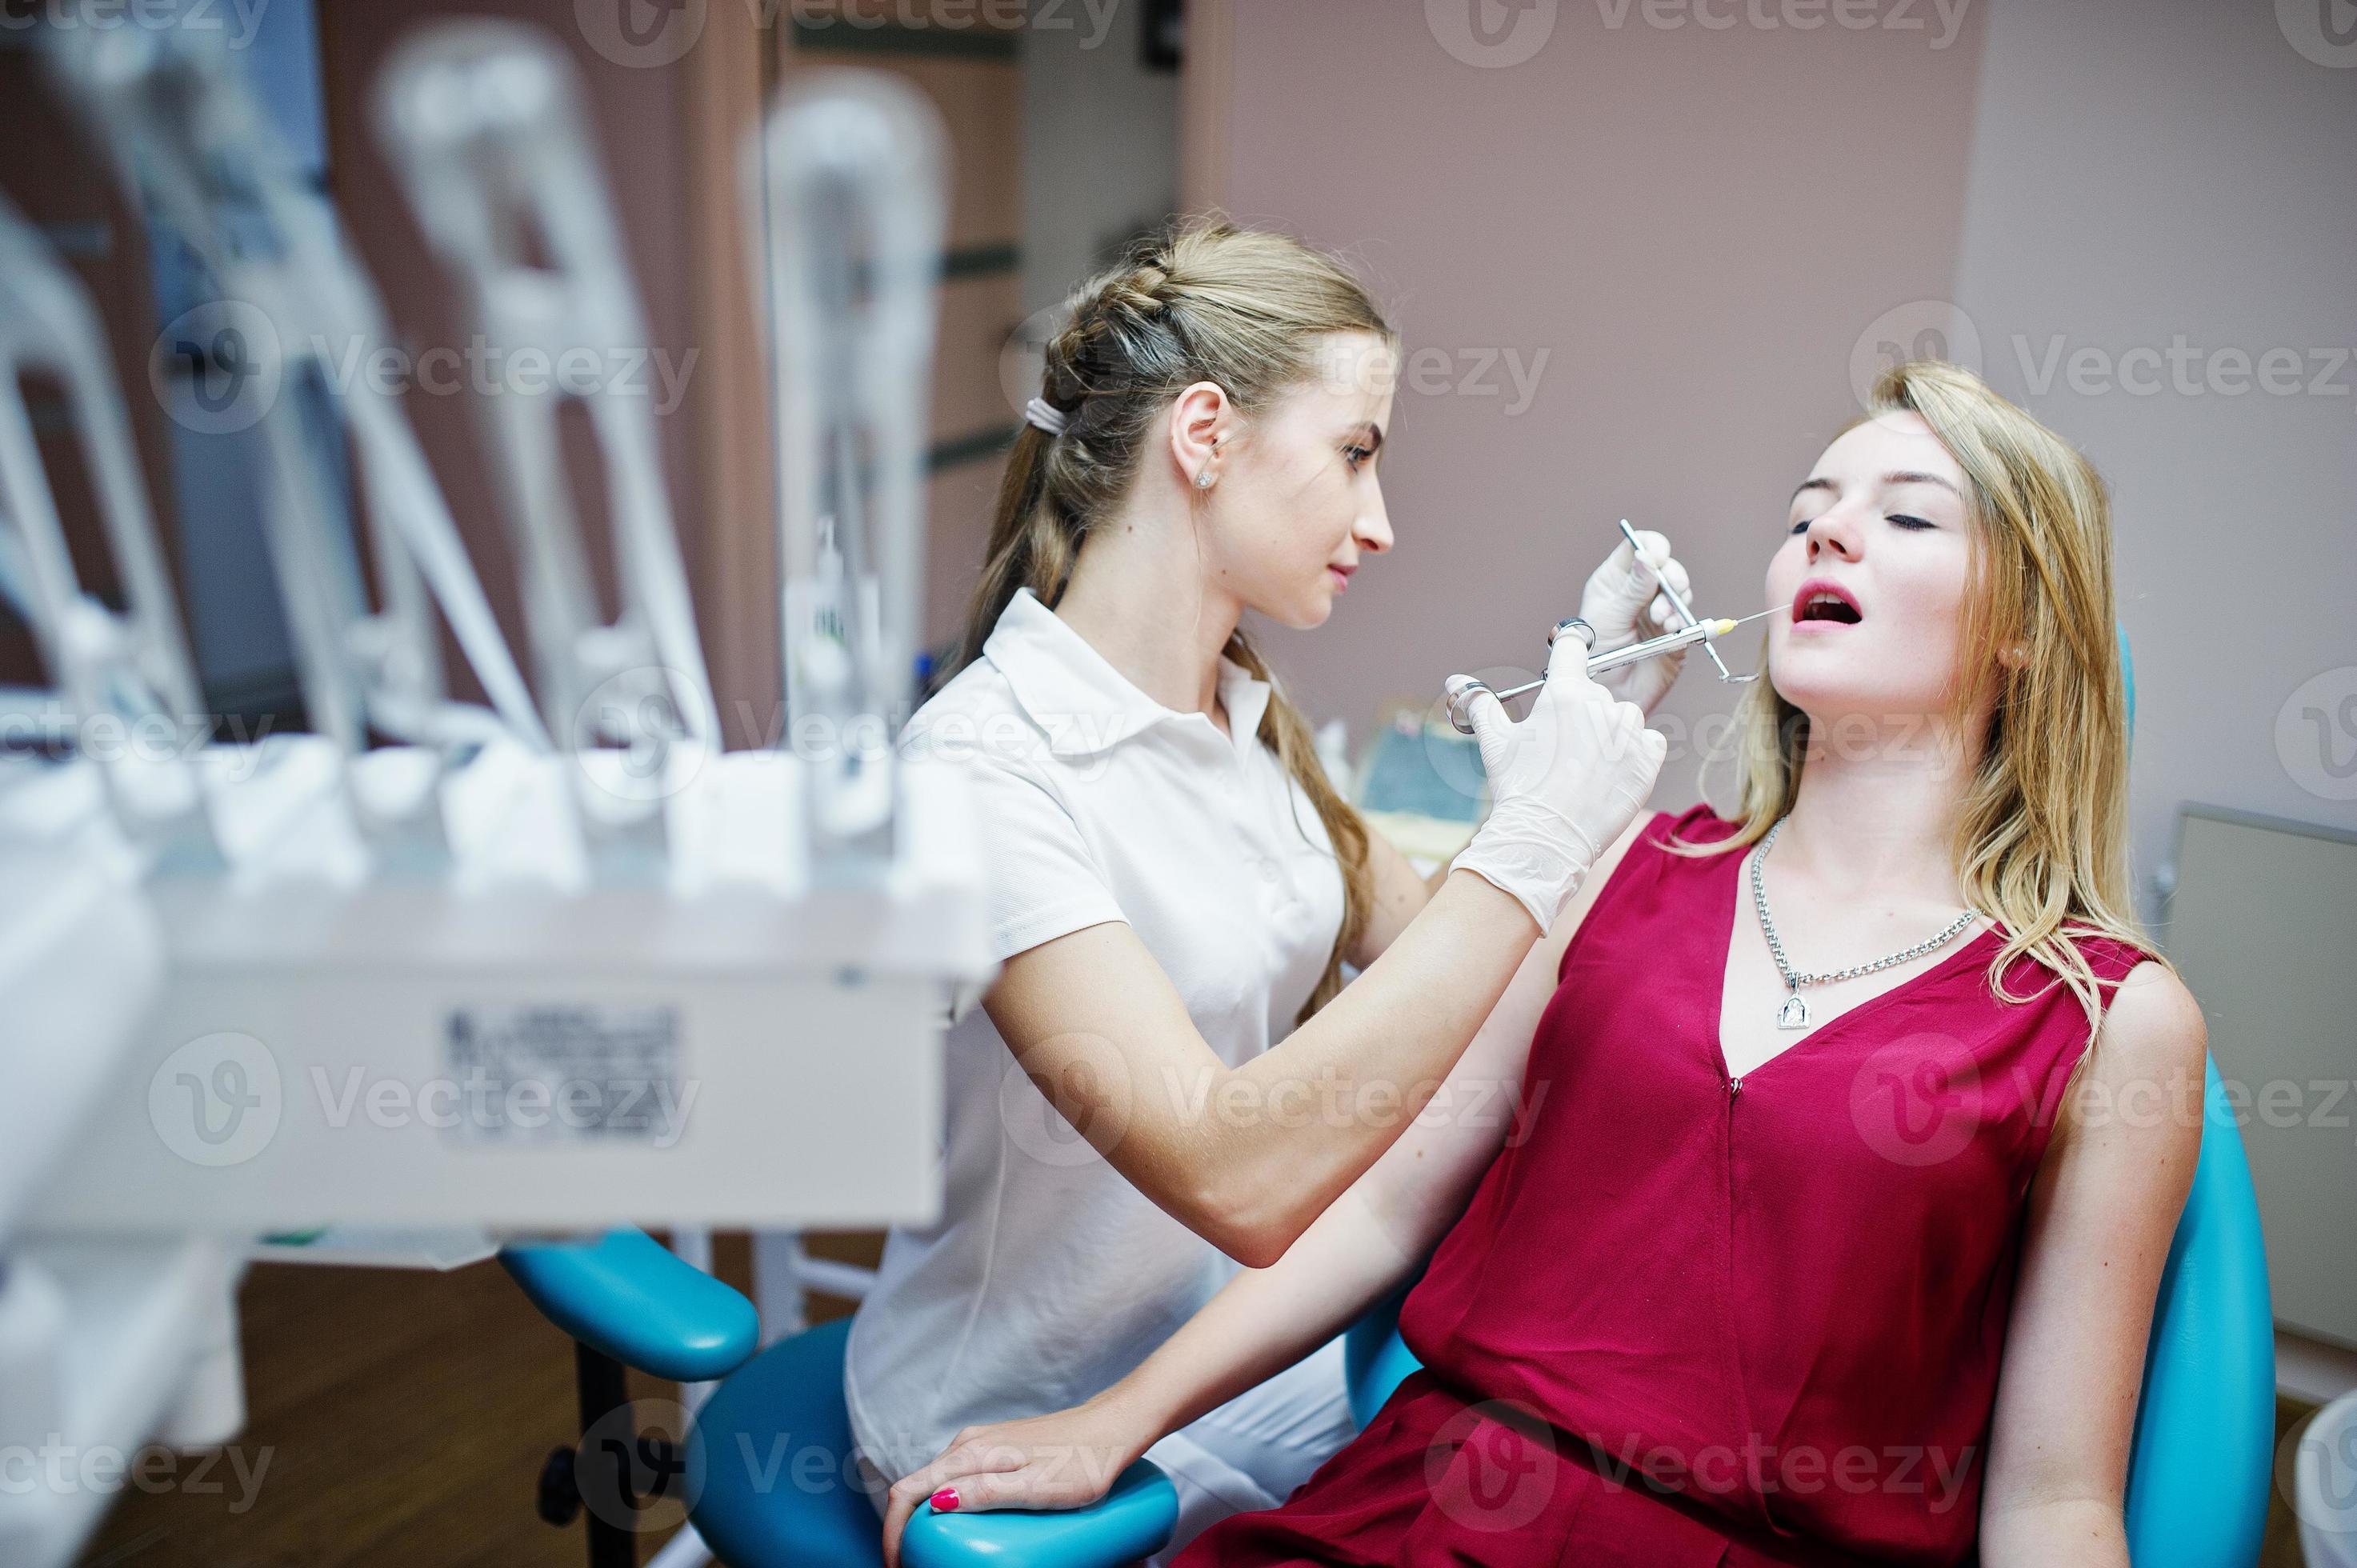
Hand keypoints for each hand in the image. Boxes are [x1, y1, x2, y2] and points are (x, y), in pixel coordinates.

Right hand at [880, 1399, 1152, 1567]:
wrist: (1114, 1427)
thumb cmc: (1083, 1460)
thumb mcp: (1037, 1486)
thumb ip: (987, 1492)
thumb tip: (937, 1504)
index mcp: (969, 1454)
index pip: (907, 1492)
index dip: (892, 1534)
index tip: (899, 1566)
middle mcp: (967, 1444)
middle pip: (915, 1489)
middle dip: (904, 1532)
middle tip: (915, 1567)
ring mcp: (982, 1444)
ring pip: (935, 1483)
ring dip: (923, 1519)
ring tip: (934, 1554)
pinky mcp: (998, 1449)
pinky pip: (958, 1478)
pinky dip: (945, 1505)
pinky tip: (960, 1524)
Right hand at [1445, 626, 1665, 933]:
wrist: (1547, 838)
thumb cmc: (1520, 789)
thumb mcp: (1496, 743)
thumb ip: (1480, 704)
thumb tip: (1455, 682)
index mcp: (1564, 693)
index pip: (1572, 647)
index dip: (1568, 647)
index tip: (1567, 654)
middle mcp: (1600, 705)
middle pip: (1596, 692)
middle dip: (1582, 713)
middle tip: (1564, 748)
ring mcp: (1627, 732)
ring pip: (1626, 716)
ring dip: (1612, 731)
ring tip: (1589, 763)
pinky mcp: (1648, 759)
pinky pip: (1651, 741)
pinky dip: (1638, 752)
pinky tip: (1614, 771)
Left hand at [1578, 528, 1693, 711]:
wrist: (1607, 694)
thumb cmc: (1595, 654)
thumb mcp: (1608, 616)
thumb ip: (1632, 589)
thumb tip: (1647, 557)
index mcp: (1617, 580)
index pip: (1638, 547)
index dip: (1652, 546)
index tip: (1657, 557)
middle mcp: (1640, 592)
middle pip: (1667, 567)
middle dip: (1671, 576)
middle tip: (1668, 589)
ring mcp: (1659, 612)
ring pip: (1681, 591)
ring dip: (1675, 602)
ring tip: (1661, 620)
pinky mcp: (1676, 634)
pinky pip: (1688, 619)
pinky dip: (1683, 621)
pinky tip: (1670, 630)